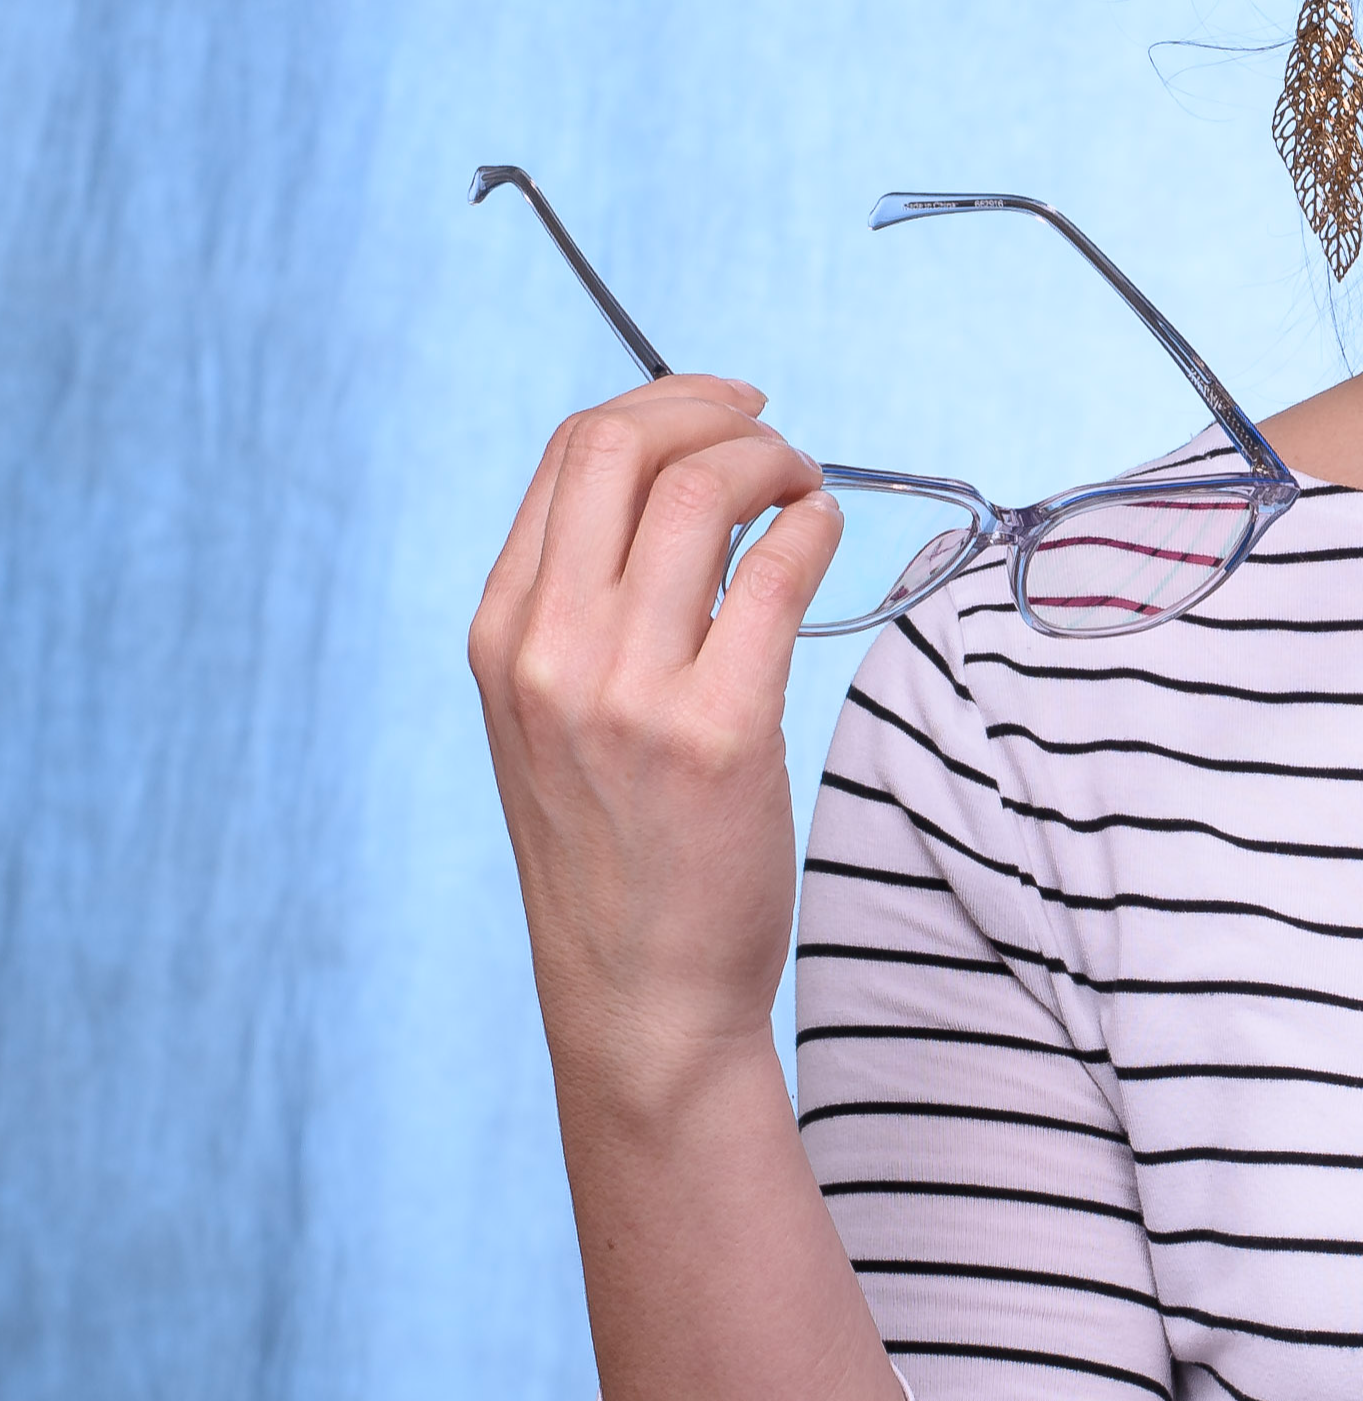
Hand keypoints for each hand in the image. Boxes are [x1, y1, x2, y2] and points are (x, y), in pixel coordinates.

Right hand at [470, 374, 841, 1109]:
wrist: (637, 993)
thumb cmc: (618, 853)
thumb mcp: (555, 720)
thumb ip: (589, 613)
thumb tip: (682, 496)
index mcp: (502, 635)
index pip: (570, 456)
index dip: (662, 407)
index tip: (724, 410)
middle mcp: (548, 651)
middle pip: (621, 446)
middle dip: (713, 410)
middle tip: (774, 433)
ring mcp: (626, 690)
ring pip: (702, 493)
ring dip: (775, 464)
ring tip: (806, 492)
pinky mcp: (717, 732)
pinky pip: (776, 572)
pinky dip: (813, 527)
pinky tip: (823, 537)